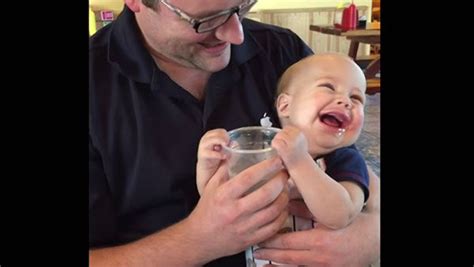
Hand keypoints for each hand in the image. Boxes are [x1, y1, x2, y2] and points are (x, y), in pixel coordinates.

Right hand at [188, 157, 290, 263]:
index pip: (249, 177)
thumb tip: (236, 151)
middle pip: (266, 194)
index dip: (266, 167)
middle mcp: (235, 211)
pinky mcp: (251, 239)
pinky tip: (282, 208)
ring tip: (285, 189)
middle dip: (280, 181)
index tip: (277, 160)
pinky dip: (282, 215)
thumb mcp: (211, 186)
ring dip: (284, 198)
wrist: (199, 239)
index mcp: (224, 195)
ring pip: (274, 211)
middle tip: (285, 174)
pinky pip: (274, 227)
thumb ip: (224, 169)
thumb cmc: (206, 211)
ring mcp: (244, 227)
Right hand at [196, 129, 228, 194]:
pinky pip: (209, 153)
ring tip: (226, 146)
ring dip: (219, 141)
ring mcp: (203, 148)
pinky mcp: (202, 156)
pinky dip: (217, 154)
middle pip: (215, 133)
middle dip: (223, 137)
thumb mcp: (225, 152)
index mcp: (212, 137)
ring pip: (210, 140)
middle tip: (228, 143)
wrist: (208, 174)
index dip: (226, 135)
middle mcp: (206, 141)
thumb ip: (229, 147)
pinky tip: (223, 156)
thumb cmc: (216, 161)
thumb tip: (235, 143)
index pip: (220, 131)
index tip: (230, 141)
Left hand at [254, 199, 379, 266]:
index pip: (288, 242)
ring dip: (277, 265)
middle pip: (287, 257)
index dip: (271, 241)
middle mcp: (321, 258)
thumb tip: (286, 201)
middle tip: (254, 250)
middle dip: (269, 254)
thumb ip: (308, 208)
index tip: (259, 237)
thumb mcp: (332, 213)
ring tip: (262, 262)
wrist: (376, 240)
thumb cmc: (355, 223)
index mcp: (320, 241)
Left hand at [272, 126, 307, 167]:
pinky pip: (275, 142)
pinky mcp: (285, 149)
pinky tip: (277, 151)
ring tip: (280, 149)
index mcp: (300, 133)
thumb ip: (293, 135)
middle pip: (282, 131)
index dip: (284, 134)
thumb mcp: (299, 142)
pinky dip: (274, 145)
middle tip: (281, 147)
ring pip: (278, 136)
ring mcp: (291, 143)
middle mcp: (296, 137)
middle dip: (279, 138)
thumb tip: (284, 130)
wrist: (301, 168)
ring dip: (276, 142)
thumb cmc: (299, 157)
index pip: (287, 128)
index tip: (284, 141)